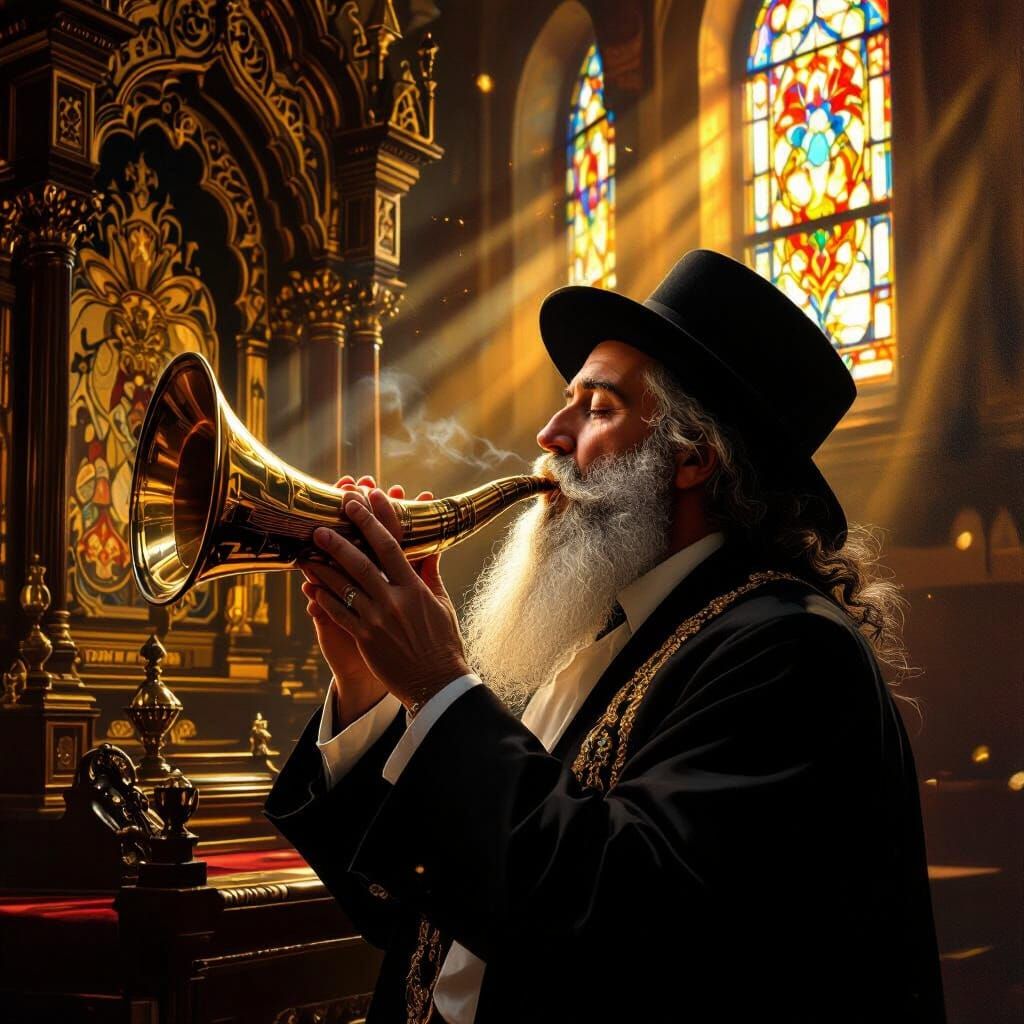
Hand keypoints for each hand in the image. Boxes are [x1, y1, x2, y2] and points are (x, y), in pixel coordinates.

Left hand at [309, 489, 468, 713]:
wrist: (438, 684)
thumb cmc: (443, 642)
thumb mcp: (441, 604)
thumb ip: (430, 574)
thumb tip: (428, 546)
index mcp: (416, 588)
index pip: (392, 546)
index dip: (375, 519)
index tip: (364, 497)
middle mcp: (395, 601)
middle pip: (361, 562)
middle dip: (339, 540)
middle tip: (320, 522)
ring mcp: (378, 620)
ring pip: (344, 587)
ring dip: (323, 567)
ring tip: (305, 551)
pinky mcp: (365, 639)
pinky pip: (339, 614)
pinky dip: (323, 598)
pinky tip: (311, 586)